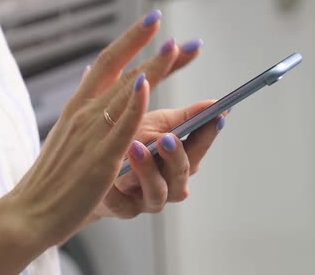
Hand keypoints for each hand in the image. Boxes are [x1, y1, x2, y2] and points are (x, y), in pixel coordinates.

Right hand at [5, 10, 223, 247]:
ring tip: (172, 47)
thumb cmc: (52, 177)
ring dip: (150, 68)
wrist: (28, 212)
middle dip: (148, 48)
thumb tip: (88, 78)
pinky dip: (133, 104)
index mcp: (78, 106)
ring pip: (124, 93)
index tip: (153, 21)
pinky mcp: (100, 158)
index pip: (107, 62)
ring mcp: (91, 134)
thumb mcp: (67, 135)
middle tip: (173, 30)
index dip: (131, 39)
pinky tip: (146, 85)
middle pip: (121, 71)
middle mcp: (84, 113)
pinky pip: (119, 127)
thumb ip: (83, 109)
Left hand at [92, 101, 227, 217]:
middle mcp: (171, 185)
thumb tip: (215, 104)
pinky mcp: (122, 210)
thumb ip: (185, 117)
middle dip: (176, 156)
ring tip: (135, 148)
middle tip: (167, 138)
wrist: (99, 165)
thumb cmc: (133, 141)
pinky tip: (109, 178)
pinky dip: (116, 193)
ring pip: (157, 192)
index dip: (208, 134)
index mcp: (182, 162)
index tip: (216, 116)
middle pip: (181, 174)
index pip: (199, 147)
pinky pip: (121, 204)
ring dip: (148, 171)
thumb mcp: (157, 123)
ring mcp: (148, 200)